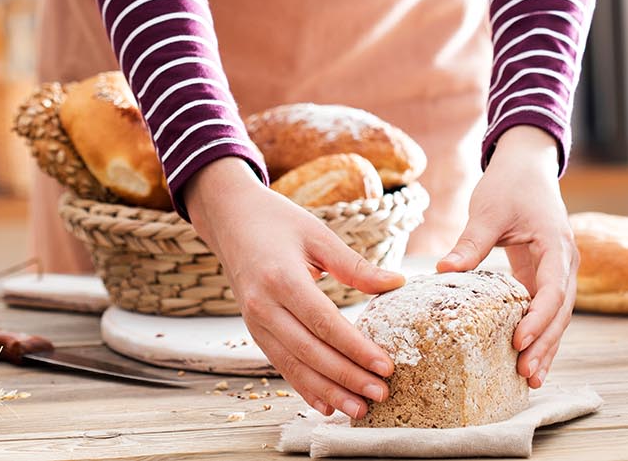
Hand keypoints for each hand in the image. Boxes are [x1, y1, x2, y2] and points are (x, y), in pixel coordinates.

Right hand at [185, 157, 404, 418]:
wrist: (230, 218)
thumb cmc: (278, 222)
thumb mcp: (318, 235)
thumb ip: (355, 265)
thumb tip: (397, 283)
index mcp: (281, 278)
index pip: (323, 322)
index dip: (355, 348)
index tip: (385, 366)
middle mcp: (263, 306)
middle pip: (310, 351)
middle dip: (347, 377)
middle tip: (381, 394)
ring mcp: (255, 322)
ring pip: (294, 366)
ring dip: (328, 391)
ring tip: (359, 409)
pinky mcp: (254, 330)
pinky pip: (281, 364)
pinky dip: (304, 387)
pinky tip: (326, 405)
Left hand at [437, 125, 576, 388]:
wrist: (527, 165)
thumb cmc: (509, 184)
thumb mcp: (489, 209)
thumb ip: (471, 242)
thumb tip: (443, 270)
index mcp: (556, 245)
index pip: (554, 290)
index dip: (538, 319)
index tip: (518, 341)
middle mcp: (565, 262)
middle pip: (561, 311)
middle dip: (546, 343)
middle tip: (526, 373)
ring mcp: (559, 270)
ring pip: (558, 315)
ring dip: (546, 345)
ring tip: (530, 378)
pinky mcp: (545, 275)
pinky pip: (545, 308)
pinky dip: (538, 332)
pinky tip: (526, 358)